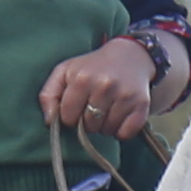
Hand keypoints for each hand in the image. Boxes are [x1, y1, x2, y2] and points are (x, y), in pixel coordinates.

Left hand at [37, 36, 157, 139]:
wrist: (130, 56)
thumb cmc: (92, 67)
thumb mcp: (64, 72)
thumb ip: (49, 95)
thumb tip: (49, 121)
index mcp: (82, 78)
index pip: (68, 118)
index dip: (70, 116)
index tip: (77, 106)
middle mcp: (104, 86)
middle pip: (89, 126)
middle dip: (88, 121)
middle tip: (94, 105)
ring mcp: (125, 95)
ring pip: (107, 131)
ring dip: (105, 126)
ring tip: (108, 108)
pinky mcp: (141, 104)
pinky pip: (125, 134)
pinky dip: (121, 130)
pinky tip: (120, 114)